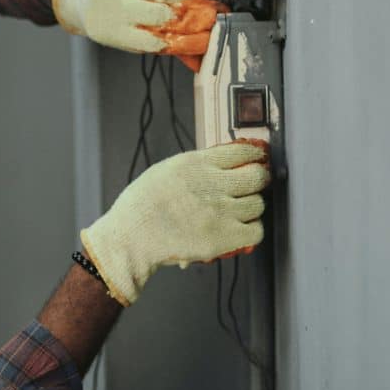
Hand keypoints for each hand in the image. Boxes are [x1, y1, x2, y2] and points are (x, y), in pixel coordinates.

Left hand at [51, 0, 227, 69]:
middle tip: (214, 24)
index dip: (184, 43)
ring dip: (194, 4)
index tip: (204, 44)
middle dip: (194, 21)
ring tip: (210, 11)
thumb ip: (162, 47)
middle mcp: (121, 5)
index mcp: (117, 31)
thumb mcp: (128, 40)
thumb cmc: (107, 19)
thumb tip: (196, 59)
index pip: (156, 41)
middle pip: (166, 15)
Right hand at [80, 140, 269, 305]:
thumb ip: (197, 165)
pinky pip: (256, 231)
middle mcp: (212, 185)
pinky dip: (251, 230)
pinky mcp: (224, 238)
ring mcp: (221, 212)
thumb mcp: (167, 170)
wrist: (131, 238)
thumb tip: (225, 162)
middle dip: (258, 179)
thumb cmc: (142, 205)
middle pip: (258, 176)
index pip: (243, 151)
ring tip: (239, 210)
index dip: (254, 155)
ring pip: (258, 205)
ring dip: (251, 207)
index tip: (256, 158)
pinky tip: (240, 228)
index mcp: (197, 164)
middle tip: (253, 184)